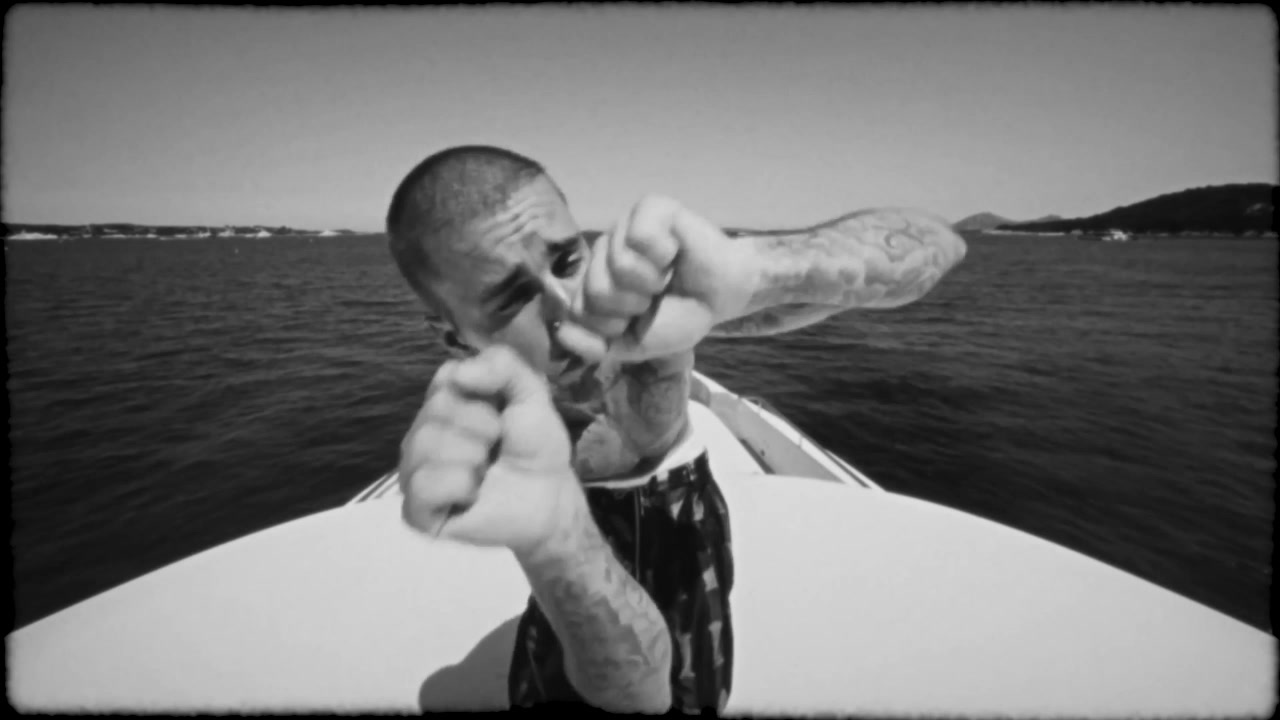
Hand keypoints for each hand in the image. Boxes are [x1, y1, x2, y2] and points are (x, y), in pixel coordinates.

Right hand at [398, 345, 581, 554]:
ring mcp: (415, 472)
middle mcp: (423, 433)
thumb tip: (457, 373)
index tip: (503, 413)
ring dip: (472, 459)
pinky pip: (422, 485)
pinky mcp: (416, 511)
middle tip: (498, 448)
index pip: (447, 377)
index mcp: (445, 403)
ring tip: (486, 472)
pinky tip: (472, 495)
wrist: (550, 499)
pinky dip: (457, 486)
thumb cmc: (536, 448)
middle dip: (483, 428)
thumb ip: (502, 365)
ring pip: (426, 444)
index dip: (484, 395)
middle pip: (437, 408)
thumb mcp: (531, 394)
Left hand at [556, 195, 754, 362]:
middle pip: (595, 288)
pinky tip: (674, 252)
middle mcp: (603, 253)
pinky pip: (639, 235)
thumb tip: (562, 334)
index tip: (637, 320)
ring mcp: (623, 228)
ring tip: (665, 276)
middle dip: (631, 305)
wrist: (722, 296)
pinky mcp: (649, 209)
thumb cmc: (677, 316)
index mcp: (594, 282)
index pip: (578, 310)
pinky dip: (661, 253)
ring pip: (616, 263)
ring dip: (650, 281)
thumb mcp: (633, 344)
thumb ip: (595, 345)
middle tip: (655, 297)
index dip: (612, 326)